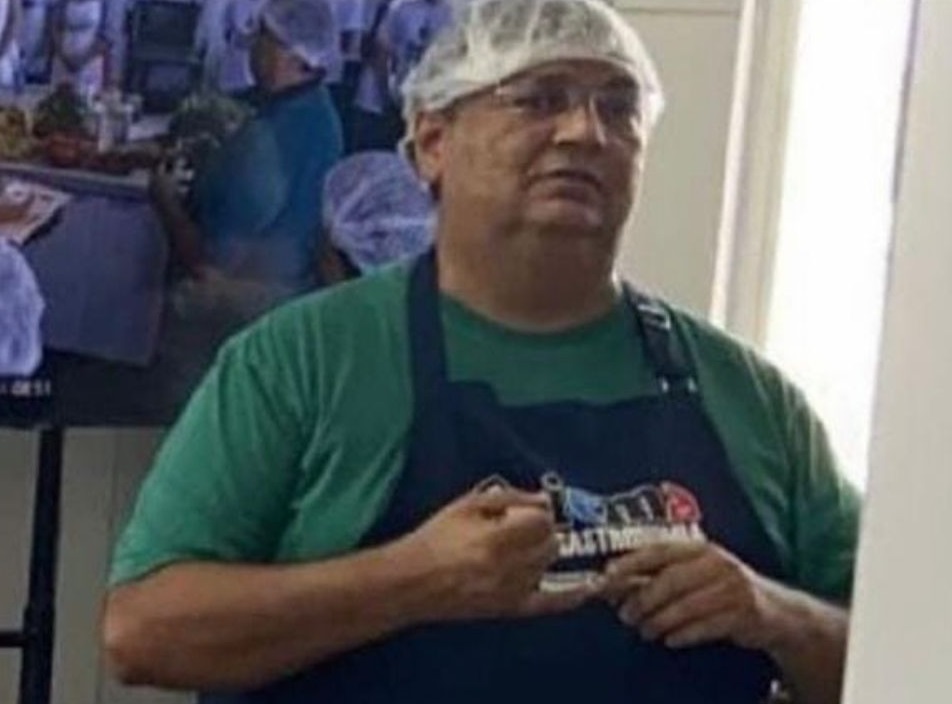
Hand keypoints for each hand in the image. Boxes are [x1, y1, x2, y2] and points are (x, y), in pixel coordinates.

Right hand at [399, 486, 595, 622]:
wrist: (413, 581)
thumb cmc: (435, 538)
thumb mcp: (466, 505)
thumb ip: (508, 498)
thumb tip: (542, 500)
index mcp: (497, 538)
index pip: (542, 521)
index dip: (537, 512)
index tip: (525, 510)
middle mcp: (510, 567)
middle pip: (550, 543)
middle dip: (541, 531)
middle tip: (521, 527)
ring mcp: (513, 591)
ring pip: (549, 565)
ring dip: (543, 552)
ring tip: (521, 547)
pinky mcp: (511, 609)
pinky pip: (551, 603)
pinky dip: (572, 595)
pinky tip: (589, 587)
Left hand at [600, 542, 787, 650]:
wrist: (776, 610)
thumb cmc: (721, 589)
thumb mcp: (693, 574)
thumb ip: (656, 576)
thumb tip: (614, 583)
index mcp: (699, 547)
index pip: (658, 550)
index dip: (631, 562)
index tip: (608, 575)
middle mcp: (717, 561)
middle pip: (670, 580)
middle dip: (643, 599)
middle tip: (625, 615)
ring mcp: (733, 587)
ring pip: (686, 606)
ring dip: (660, 621)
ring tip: (644, 630)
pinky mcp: (744, 613)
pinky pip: (705, 626)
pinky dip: (683, 635)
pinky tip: (670, 640)